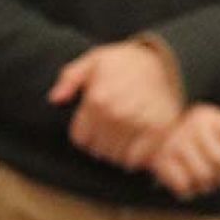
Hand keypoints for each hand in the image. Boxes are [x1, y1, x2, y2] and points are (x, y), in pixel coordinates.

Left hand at [49, 41, 184, 166]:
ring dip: (118, 151)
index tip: (96, 124)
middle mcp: (117, 113)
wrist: (163, 62)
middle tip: (112, 129)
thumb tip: (55, 99)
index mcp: (98, 99)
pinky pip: (137, 159)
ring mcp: (139, 123)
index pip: (80, 138)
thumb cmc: (124, 63)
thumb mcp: (93, 61)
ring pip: (116, 156)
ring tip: (125, 135)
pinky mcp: (159, 131)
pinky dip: (135, 156)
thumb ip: (69, 78)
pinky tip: (138, 142)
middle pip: (98, 150)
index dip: (86, 133)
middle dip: (102, 143)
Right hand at [141, 104, 219, 200]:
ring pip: (204, 175)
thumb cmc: (195, 138)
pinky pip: (183, 184)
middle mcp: (191, 126)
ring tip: (206, 183)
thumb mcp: (217, 131)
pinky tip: (190, 187)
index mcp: (208, 116)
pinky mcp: (160, 160)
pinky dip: (189, 191)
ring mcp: (175, 142)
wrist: (154, 134)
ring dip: (208, 185)